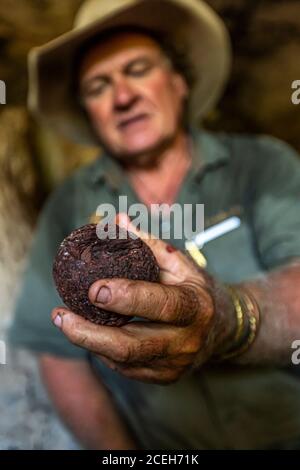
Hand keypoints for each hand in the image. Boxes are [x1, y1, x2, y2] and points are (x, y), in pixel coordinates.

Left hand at [52, 215, 233, 383]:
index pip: (161, 305)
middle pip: (132, 345)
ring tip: (63, 320)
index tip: (93, 288)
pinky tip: (88, 332)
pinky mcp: (163, 378)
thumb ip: (148, 244)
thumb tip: (116, 220)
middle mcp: (187, 341)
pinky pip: (125, 368)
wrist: (223, 329)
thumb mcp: (180, 263)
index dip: (127, 298)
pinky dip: (102, 349)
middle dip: (90, 333)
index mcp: (195, 307)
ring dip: (88, 341)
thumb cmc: (195, 289)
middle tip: (60, 314)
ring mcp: (175, 365)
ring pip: (123, 360)